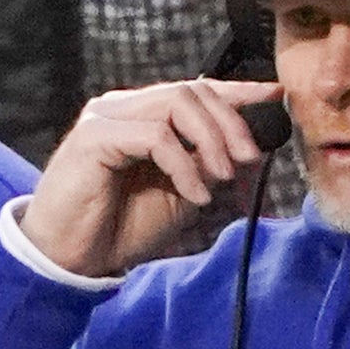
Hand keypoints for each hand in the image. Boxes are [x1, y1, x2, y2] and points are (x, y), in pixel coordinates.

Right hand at [15, 78, 282, 279]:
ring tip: (223, 177)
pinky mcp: (95, 136)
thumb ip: (210, 168)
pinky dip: (184, 165)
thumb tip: (251, 151)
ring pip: (176, 104)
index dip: (239, 91)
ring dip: (211, 141)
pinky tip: (194, 194)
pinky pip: (155, 136)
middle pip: (193, 91)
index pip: (197, 90)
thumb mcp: (182, 195)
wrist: (73, 258)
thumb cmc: (122, 227)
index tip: (275, 98)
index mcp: (145, 117)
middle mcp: (125, 108)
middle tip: (249, 160)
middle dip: (231, 123)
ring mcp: (107, 117)